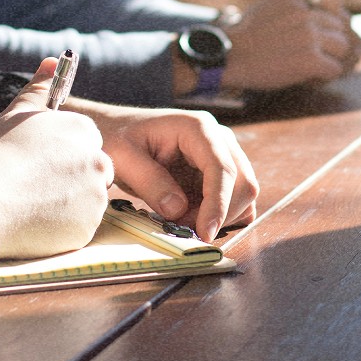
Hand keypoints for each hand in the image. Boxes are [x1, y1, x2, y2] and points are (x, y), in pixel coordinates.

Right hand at [0, 58, 112, 258]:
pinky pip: (79, 228)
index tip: (39, 164)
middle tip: (34, 187)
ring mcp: (95, 197)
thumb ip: (39, 88)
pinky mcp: (87, 228)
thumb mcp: (16, 114)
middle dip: (70, 180)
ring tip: (29, 204)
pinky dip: (62, 229)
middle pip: (92, 172)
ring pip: (87, 202)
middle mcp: (97, 161)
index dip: (61, 156)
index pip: (86, 143)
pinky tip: (34, 223)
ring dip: (66, 205)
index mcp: (83, 131)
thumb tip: (52, 61)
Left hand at [63, 101, 258, 241]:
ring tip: (181, 220)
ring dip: (219, 216)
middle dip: (219, 213)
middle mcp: (219, 138)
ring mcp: (222, 154)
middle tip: (182, 228)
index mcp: (198, 128)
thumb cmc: (118, 138)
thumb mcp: (123, 157)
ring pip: (243, 194)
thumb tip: (178, 209)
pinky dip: (221, 215)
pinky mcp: (219, 172)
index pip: (222, 168)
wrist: (117, 131)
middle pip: (243, 182)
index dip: (218, 203)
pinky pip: (235, 199)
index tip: (205, 233)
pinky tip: (192, 217)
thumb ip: (150, 181)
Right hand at [223, 0, 360, 89]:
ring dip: (333, 59)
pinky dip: (326, 76)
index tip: (323, 26)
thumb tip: (322, 3)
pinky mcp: (310, 60)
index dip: (333, 12)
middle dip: (333, 41)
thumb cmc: (247, 35)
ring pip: (343, 47)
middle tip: (318, 54)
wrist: (228, 57)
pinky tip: (311, 78)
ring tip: (315, 67)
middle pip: (341, 25)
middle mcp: (304, 12)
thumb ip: (295, 1)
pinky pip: (335, 69)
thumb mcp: (269, 4)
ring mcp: (308, 36)